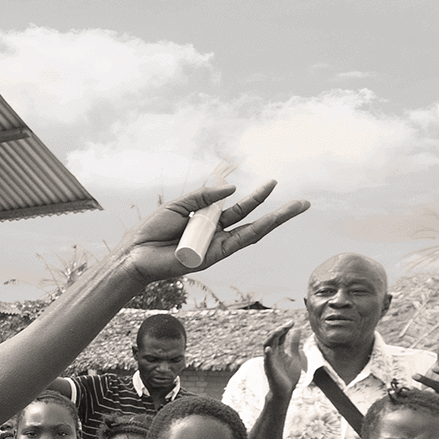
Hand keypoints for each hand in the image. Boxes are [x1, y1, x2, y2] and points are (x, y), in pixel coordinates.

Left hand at [111, 182, 307, 285]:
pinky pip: (238, 242)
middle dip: (278, 211)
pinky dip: (253, 229)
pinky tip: (269, 219)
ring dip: (276, 220)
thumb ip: (203, 197)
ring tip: (298, 208)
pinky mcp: (215, 256)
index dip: (255, 196)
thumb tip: (232, 189)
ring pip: (254, 231)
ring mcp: (218, 246)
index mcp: (208, 221)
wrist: (134, 254)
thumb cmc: (151, 231)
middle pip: (252, 219)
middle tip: (303, 203)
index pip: (237, 208)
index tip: (273, 182)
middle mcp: (217, 234)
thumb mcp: (178, 206)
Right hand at [263, 323, 306, 394]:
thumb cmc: (288, 374)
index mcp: (278, 351)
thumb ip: (293, 344)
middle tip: (288, 324)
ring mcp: (270, 361)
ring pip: (267, 346)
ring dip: (273, 337)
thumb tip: (297, 330)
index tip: (292, 322)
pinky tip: (269, 349)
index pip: (279, 336)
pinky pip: (267, 361)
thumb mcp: (294, 356)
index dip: (284, 328)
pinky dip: (267, 354)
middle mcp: (272, 354)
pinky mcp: (270, 369)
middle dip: (280, 330)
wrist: (285, 391)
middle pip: (272, 338)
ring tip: (281, 330)